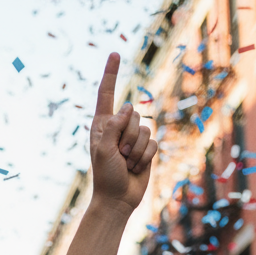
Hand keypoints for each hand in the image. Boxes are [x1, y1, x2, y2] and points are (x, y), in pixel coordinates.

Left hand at [89, 53, 156, 211]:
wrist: (117, 200)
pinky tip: (136, 168)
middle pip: (134, 115)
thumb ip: (113, 126)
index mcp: (101, 126)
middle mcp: (117, 128)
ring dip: (137, 150)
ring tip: (125, 164)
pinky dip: (146, 157)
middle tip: (118, 156)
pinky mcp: (145, 148)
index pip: (106, 95)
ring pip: (146, 129)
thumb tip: (128, 107)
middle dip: (128, 137)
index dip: (111, 75)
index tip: (115, 54)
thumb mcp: (104, 150)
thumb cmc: (105, 176)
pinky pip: (154, 143)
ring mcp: (132, 138)